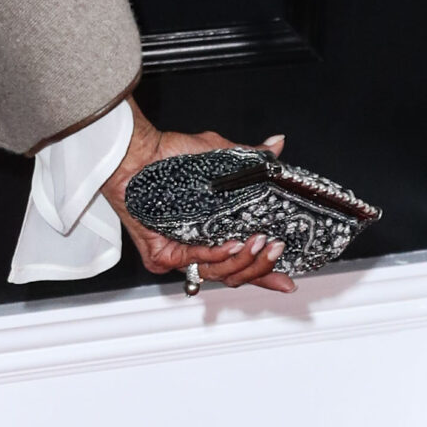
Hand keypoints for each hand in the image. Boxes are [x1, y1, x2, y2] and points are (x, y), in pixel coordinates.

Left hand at [104, 101, 297, 293]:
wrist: (137, 153)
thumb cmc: (171, 157)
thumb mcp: (221, 157)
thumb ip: (252, 159)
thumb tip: (277, 144)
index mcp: (215, 233)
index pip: (245, 262)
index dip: (268, 274)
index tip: (289, 282)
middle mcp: (198, 248)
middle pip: (236, 275)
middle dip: (262, 266)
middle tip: (275, 247)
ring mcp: (179, 254)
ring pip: (219, 274)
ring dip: (244, 260)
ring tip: (257, 242)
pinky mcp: (160, 256)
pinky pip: (194, 263)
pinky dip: (216, 255)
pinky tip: (231, 244)